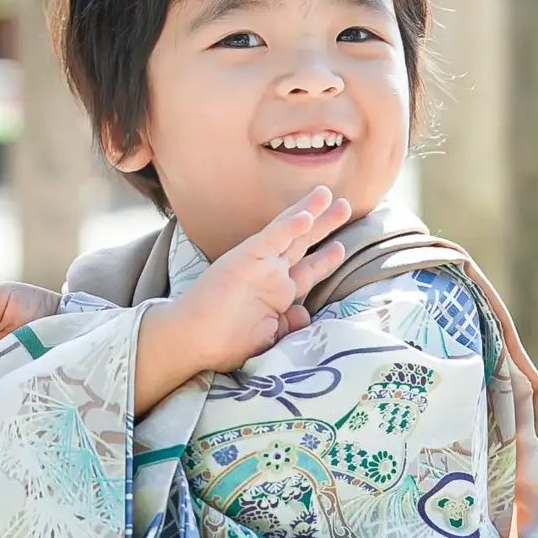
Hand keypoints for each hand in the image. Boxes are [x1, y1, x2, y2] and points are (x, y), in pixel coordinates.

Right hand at [166, 187, 352, 373]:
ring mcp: (259, 265)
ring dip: (310, 214)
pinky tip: (305, 216)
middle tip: (345, 205)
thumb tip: (305, 314)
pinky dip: (288, 227)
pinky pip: (271, 240)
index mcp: (277, 293)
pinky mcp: (245, 259)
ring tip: (327, 194)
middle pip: (303, 243)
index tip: (341, 247)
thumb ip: (288, 325)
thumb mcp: (267, 337)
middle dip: (325, 224)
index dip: (325, 258)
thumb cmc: (224, 343)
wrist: (192, 340)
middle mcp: (270, 274)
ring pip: (290, 233)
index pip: (307, 270)